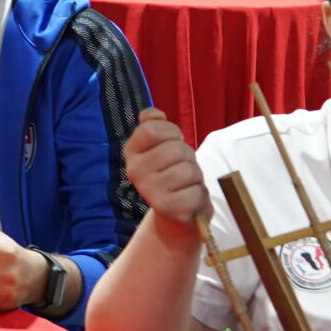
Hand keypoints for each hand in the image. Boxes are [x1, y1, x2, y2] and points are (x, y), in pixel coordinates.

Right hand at [122, 107, 211, 227]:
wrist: (175, 217)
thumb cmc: (171, 175)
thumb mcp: (160, 148)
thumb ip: (154, 125)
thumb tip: (154, 113)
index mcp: (131, 153)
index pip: (151, 129)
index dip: (170, 132)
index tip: (173, 142)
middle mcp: (135, 172)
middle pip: (176, 149)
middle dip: (187, 157)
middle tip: (181, 169)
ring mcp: (150, 192)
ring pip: (188, 170)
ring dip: (195, 176)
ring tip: (186, 184)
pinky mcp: (169, 209)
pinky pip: (197, 191)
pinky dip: (199, 195)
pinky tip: (189, 199)